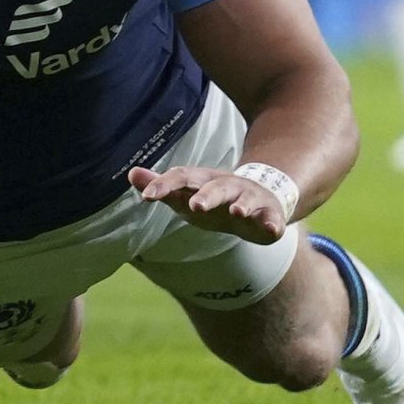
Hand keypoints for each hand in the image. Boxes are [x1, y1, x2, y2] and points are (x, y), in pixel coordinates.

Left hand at [126, 163, 289, 242]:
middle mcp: (227, 186)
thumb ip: (162, 186)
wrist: (262, 198)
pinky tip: (272, 230)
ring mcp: (249, 199)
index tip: (146, 196)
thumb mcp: (188, 193)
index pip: (182, 177)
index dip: (164, 185)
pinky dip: (273, 224)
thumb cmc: (216, 199)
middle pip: (215, 187)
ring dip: (241, 205)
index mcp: (204, 181)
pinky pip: (272, 219)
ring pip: (245, 200)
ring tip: (236, 212)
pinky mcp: (268, 214)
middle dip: (206, 195)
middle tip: (195, 206)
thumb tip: (131, 173)